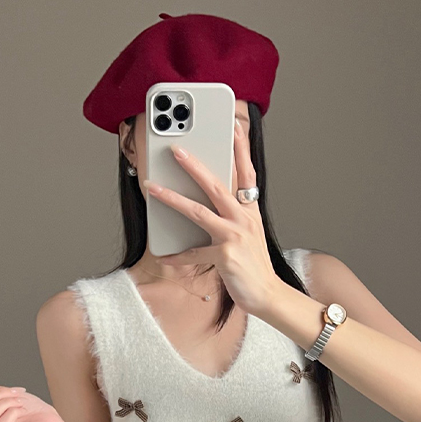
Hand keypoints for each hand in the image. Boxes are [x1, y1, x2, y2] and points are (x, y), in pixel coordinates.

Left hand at [142, 119, 280, 315]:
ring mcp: (234, 236)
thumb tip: (206, 203)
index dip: (241, 148)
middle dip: (194, 166)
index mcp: (250, 212)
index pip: (247, 173)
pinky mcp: (225, 255)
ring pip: (198, 212)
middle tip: (177, 149)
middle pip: (217, 186)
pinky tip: (163, 255)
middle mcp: (244, 219)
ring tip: (152, 188)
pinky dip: (176, 255)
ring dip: (172, 198)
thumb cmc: (254, 265)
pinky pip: (192, 252)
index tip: (234, 126)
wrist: (268, 295)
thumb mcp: (249, 234)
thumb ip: (233, 216)